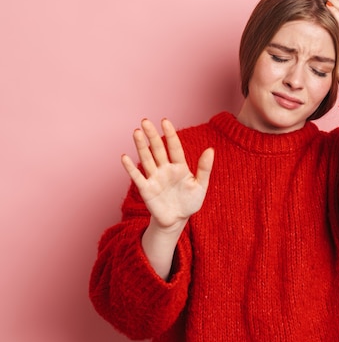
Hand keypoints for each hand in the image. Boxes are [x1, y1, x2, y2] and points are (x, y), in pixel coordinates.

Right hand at [121, 118, 214, 233]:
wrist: (177, 220)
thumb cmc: (190, 202)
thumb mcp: (201, 186)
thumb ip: (205, 168)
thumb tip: (210, 149)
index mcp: (179, 167)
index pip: (174, 147)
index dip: (170, 134)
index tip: (165, 121)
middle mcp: (165, 169)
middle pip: (157, 149)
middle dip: (152, 135)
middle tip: (145, 121)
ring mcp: (154, 178)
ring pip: (146, 159)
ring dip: (141, 146)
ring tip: (136, 132)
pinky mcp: (146, 189)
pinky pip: (137, 177)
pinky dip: (130, 168)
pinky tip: (125, 157)